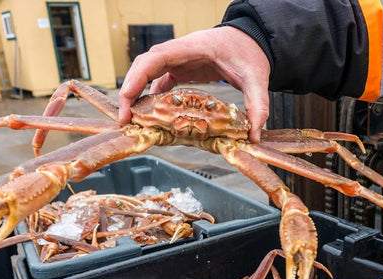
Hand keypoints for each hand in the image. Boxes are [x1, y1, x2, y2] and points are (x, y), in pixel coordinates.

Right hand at [118, 26, 269, 141]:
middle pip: (144, 66)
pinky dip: (151, 97)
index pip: (156, 58)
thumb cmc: (250, 52)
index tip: (127, 98)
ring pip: (148, 74)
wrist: (252, 39)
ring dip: (137, 95)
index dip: (137, 77)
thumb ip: (257, 105)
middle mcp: (180, 52)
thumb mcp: (257, 78)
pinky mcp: (181, 69)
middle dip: (130, 90)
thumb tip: (253, 135)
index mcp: (192, 48)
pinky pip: (159, 81)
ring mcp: (178, 60)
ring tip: (132, 120)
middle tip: (124, 118)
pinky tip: (150, 115)